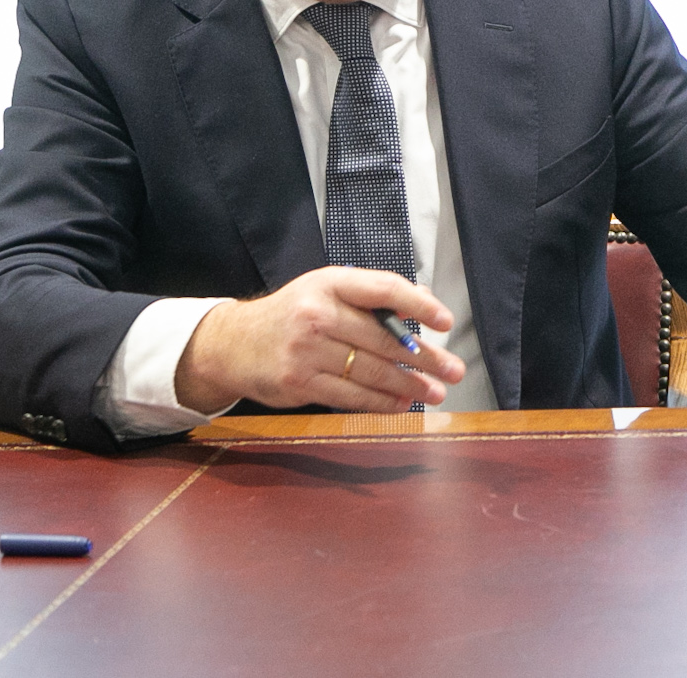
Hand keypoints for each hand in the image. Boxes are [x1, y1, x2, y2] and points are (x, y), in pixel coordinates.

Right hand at [174, 266, 465, 414]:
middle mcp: (318, 314)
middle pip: (384, 339)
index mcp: (331, 283)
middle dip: (425, 359)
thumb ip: (373, 295)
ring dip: (409, 385)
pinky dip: (380, 402)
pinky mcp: (299, 383)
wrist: (233, 343)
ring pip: (371, 372)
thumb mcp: (327, 290)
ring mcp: (306, 350)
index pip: (384, 289)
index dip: (419, 306)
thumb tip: (424, 305)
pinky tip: (401, 403)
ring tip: (434, 391)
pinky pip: (350, 395)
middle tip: (453, 370)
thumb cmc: (294, 313)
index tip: (445, 322)